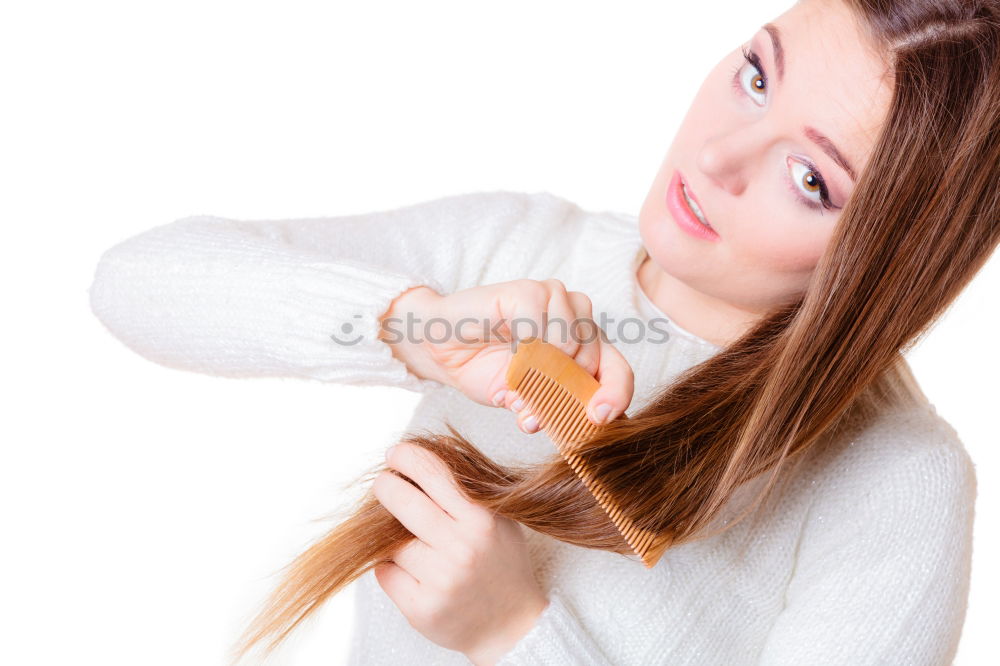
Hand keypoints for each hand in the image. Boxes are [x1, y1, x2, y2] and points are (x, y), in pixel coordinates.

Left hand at [373, 441, 548, 664]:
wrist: (511, 624)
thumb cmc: (502, 563)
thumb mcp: (500, 517)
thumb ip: (469, 485)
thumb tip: (429, 449)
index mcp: (481, 518)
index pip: (431, 471)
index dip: (406, 457)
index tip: (395, 455)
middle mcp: (461, 547)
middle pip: (400, 500)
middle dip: (385, 486)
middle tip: (384, 484)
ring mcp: (439, 579)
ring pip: (391, 540)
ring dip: (393, 537)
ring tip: (415, 542)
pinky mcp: (421, 607)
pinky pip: (385, 572)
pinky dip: (391, 567)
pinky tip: (412, 571)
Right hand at [379, 279, 633, 427]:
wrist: (441, 350)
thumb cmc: (486, 369)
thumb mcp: (528, 400)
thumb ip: (556, 407)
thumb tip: (584, 422)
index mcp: (584, 345)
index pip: (617, 371)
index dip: (615, 395)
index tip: (598, 417)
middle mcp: (576, 317)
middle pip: (594, 357)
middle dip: (563, 390)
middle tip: (529, 406)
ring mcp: (554, 298)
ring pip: (572, 338)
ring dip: (542, 368)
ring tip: (514, 376)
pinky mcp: (527, 290)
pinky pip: (540, 320)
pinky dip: (524, 344)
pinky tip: (509, 348)